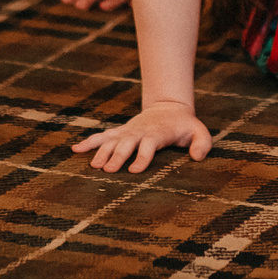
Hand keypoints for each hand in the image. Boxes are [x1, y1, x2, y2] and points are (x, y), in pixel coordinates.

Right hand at [72, 99, 211, 172]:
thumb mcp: (199, 131)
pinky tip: (75, 149)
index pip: (149, 145)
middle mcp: (139, 131)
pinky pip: (102, 136)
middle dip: (117, 156)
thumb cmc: (184, 126)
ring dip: (101, 152)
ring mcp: (128, 131)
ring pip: (112, 140)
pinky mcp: (120, 132)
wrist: (169, 108)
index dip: (142, 157)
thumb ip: (202, 143)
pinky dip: (89, 142)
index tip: (134, 170)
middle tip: (107, 170)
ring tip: (93, 166)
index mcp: (157, 133)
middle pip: (126, 143)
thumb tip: (197, 157)